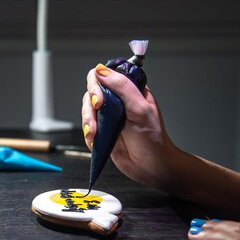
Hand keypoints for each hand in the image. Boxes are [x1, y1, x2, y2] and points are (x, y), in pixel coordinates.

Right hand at [82, 64, 179, 188]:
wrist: (151, 167)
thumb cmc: (153, 139)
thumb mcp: (141, 109)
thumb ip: (123, 87)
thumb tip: (102, 71)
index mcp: (130, 90)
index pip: (106, 75)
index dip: (98, 83)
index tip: (101, 99)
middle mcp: (117, 101)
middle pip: (91, 92)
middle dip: (90, 104)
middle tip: (97, 113)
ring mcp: (109, 117)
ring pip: (87, 109)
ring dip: (87, 121)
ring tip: (94, 133)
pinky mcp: (102, 132)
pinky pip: (87, 128)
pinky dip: (88, 134)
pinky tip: (97, 141)